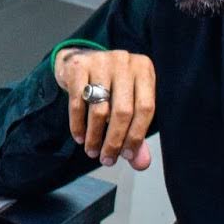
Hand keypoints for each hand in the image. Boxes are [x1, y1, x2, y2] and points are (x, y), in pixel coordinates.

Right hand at [53, 47, 155, 169]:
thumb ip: (136, 132)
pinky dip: (78, 125)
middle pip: (123, 110)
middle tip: (107, 159)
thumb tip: (141, 163)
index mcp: (144, 70)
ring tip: (92, 151)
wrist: (80, 61)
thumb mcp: (128, 103)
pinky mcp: (78, 66)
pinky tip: (80, 137)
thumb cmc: (110, 86)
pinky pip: (77, 103)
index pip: (146, 108)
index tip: (127, 156)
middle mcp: (125, 62)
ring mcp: (101, 61)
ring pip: (99, 109)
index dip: (136, 135)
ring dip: (95, 137)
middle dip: (114, 141)